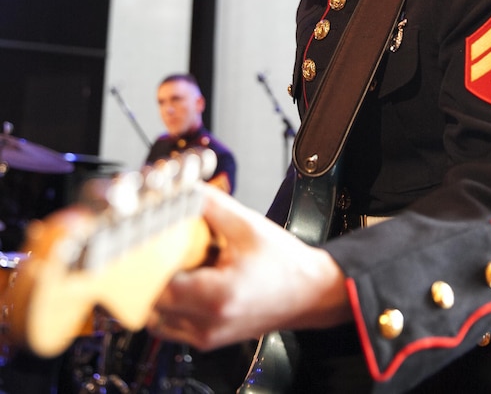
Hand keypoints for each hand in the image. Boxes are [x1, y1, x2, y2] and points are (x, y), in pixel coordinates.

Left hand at [147, 184, 349, 350]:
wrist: (310, 292)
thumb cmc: (285, 264)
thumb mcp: (246, 225)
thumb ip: (209, 205)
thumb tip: (182, 189)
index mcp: (216, 296)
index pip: (157, 285)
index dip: (146, 261)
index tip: (144, 239)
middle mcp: (207, 323)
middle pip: (151, 302)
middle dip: (149, 274)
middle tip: (155, 248)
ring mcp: (206, 335)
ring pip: (156, 317)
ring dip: (156, 290)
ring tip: (174, 265)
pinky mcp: (207, 337)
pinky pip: (171, 324)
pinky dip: (169, 303)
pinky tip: (185, 280)